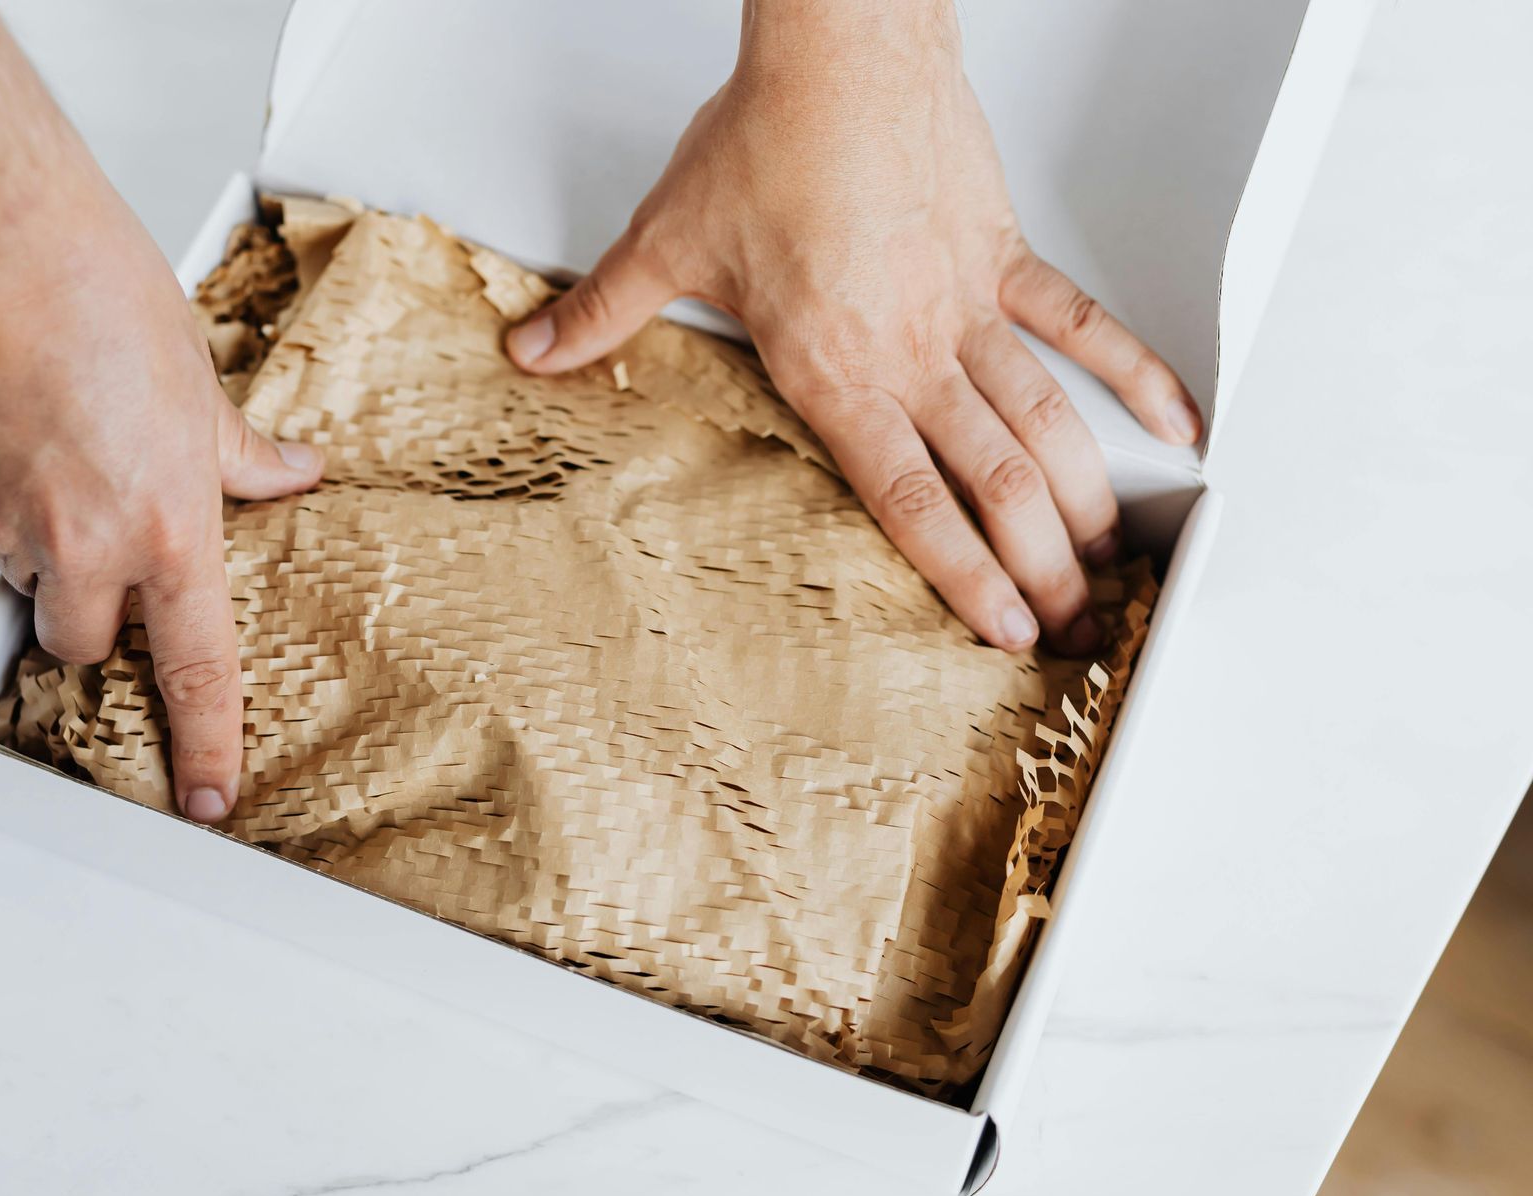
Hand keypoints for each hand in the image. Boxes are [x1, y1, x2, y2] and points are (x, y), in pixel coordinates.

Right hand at [0, 184, 322, 821]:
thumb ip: (239, 453)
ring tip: (42, 438)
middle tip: (89, 531)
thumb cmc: (98, 290)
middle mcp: (86, 542)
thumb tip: (292, 473)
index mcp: (169, 526)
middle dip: (84, 608)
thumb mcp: (198, 381)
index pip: (198, 665)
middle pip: (82, 640)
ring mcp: (1, 523)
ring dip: (29, 537)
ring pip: (14, 574)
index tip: (208, 795)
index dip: (206, 739)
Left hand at [506, 0, 1199, 653]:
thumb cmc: (769, 139)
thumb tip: (532, 350)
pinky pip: (1081, 328)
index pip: (908, 500)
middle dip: (1039, 565)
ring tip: (1111, 559)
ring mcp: (969, 308)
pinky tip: (1174, 424)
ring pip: (1044, 424)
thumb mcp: (669, 243)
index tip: (999, 627)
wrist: (842, 53)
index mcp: (836, 371)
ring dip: (1084, 498)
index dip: (961, 575)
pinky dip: (1134, 375)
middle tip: (1068, 623)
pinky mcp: (1004, 257)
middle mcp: (913, 352)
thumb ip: (601, 315)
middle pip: (992, 483)